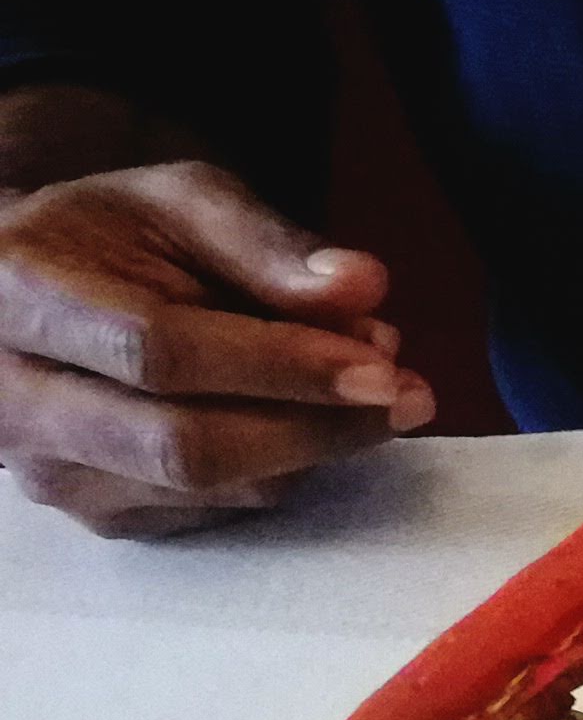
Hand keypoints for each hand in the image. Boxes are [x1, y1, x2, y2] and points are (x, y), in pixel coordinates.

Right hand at [0, 158, 432, 538]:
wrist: (34, 291)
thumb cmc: (111, 237)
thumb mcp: (180, 202)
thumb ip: (268, 243)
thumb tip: (363, 288)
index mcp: (23, 295)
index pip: (161, 353)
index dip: (280, 366)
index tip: (381, 364)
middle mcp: (17, 400)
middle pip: (188, 444)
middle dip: (316, 425)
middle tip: (407, 393)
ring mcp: (52, 472)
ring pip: (216, 488)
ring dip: (317, 447)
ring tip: (373, 392)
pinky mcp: (100, 517)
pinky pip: (223, 511)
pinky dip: (287, 468)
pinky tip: (308, 421)